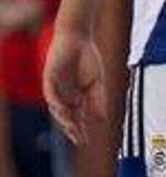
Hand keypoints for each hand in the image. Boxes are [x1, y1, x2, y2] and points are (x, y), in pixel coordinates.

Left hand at [43, 29, 105, 144]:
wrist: (78, 37)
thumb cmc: (88, 56)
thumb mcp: (98, 79)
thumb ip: (100, 97)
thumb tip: (104, 117)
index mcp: (76, 96)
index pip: (77, 116)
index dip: (81, 128)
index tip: (87, 139)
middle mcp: (64, 95)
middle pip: (66, 116)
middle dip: (72, 128)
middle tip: (78, 138)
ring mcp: (56, 88)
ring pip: (57, 108)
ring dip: (64, 119)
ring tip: (72, 127)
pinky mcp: (49, 79)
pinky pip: (50, 95)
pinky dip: (57, 103)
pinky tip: (64, 109)